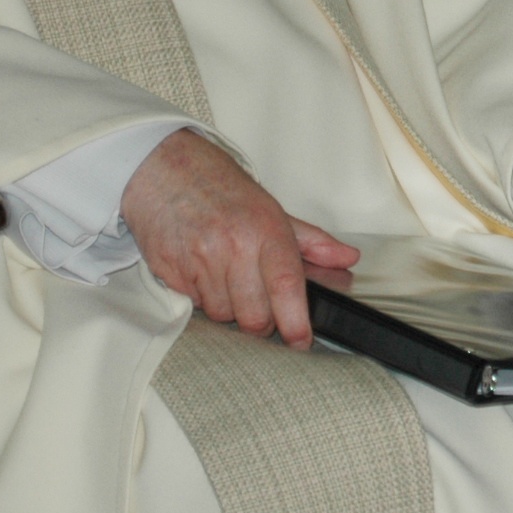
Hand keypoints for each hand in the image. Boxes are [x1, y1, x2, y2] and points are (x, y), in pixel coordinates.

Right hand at [120, 129, 357, 349]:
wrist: (165, 171)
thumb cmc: (223, 191)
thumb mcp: (273, 210)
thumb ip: (312, 241)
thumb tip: (347, 259)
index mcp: (266, 229)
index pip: (286, 284)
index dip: (295, 321)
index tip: (302, 341)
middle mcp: (233, 246)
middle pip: (253, 315)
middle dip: (262, 323)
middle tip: (263, 308)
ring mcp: (199, 259)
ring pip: (223, 315)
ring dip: (230, 308)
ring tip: (228, 278)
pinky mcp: (170, 271)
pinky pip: (194, 305)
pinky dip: (203, 298)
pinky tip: (203, 272)